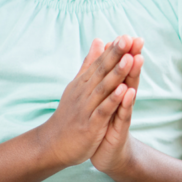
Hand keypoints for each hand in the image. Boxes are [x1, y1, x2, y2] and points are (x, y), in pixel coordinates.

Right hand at [39, 36, 137, 167]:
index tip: (127, 35)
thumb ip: (90, 63)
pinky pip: (102, 111)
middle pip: (102, 71)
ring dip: (116, 73)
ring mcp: (86, 109)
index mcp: (84, 83)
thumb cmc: (69, 114)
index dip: (113, 50)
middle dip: (116, 55)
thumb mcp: (79, 85)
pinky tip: (123, 90)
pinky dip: (112, 100)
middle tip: (128, 39)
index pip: (100, 63)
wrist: (52, 145)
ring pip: (103, 88)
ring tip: (129, 58)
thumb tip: (99, 40)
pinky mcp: (90, 125)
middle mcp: (84, 93)